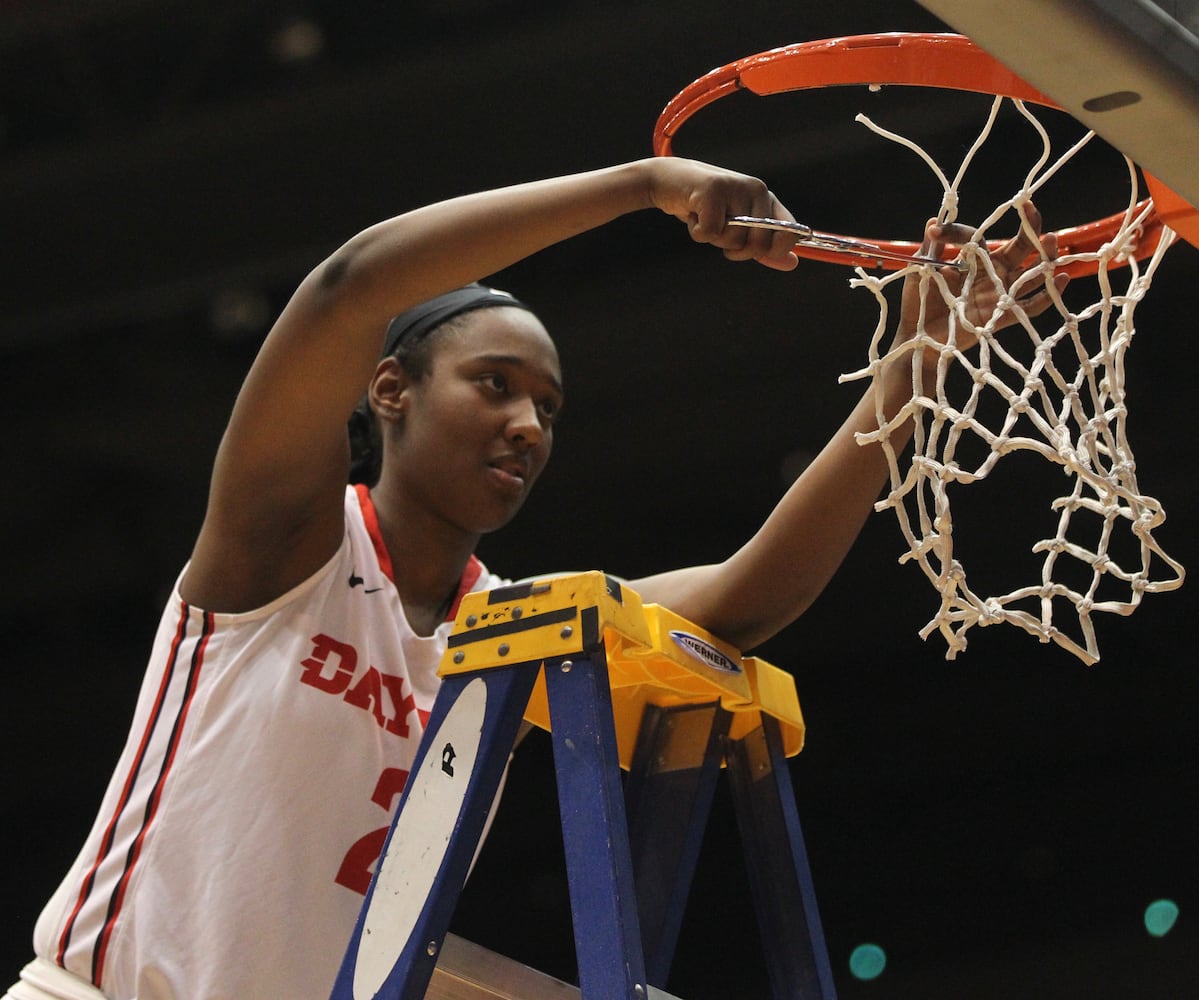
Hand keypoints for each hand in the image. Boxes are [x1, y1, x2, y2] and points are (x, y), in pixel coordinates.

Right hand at [643, 157, 799, 270]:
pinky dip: (697, 233)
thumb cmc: (705, 208)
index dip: (775, 251)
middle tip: (721, 236)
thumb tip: (792, 263)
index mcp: (766, 198)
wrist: (669, 181)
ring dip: (713, 239)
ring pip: (734, 239)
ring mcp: (735, 187)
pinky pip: (710, 232)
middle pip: (759, 244)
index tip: (755, 252)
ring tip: (704, 219)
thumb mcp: (736, 228)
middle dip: (737, 250)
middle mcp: (756, 189)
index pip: (790, 230)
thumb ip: (763, 246)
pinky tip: (693, 215)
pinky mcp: (713, 190)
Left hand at [896, 202, 1068, 354]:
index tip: (936, 231)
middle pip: (1018, 249)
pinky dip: (1049, 295)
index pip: (976, 238)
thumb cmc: (918, 304)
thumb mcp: (921, 274)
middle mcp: (990, 274)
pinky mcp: (1000, 316)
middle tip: (1032, 210)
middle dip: (1029, 230)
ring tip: (1050, 239)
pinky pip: (1030, 307)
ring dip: (1044, 257)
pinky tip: (1063, 279)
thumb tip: (932, 222)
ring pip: (1030, 273)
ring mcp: (998, 294)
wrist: (916, 337)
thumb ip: (929, 251)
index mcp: (972, 262)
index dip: (958, 232)